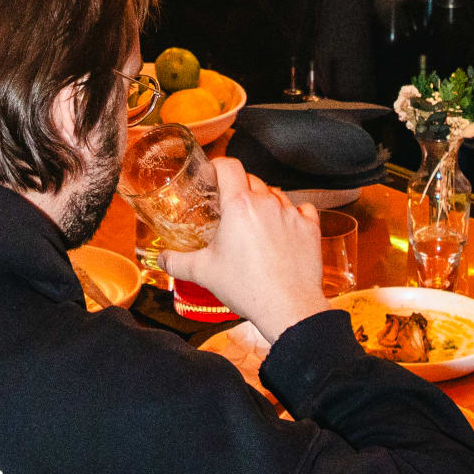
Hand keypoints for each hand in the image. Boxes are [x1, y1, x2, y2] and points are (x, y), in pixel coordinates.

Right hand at [178, 161, 324, 342]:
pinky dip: (293, 214)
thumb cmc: (246, 287)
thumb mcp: (204, 273)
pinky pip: (302, 209)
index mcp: (239, 206)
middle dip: (239, 189)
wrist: (287, 308)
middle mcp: (267, 203)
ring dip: (264, 203)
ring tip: (255, 224)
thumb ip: (178, 262)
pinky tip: (284, 228)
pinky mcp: (310, 228)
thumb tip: (162, 259)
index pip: (229, 166)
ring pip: (276, 195)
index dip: (218, 166)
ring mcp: (292, 214)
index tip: (212, 175)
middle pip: (252, 179)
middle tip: (229, 208)